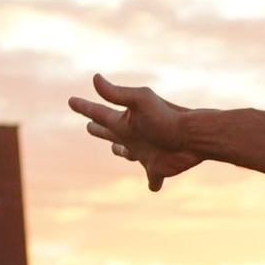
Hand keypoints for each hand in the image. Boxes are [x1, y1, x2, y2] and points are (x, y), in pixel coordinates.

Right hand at [68, 74, 200, 194]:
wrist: (193, 136)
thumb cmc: (167, 116)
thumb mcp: (140, 100)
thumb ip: (117, 94)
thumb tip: (94, 78)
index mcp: (124, 122)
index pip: (99, 113)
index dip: (84, 107)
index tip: (71, 101)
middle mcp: (132, 137)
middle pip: (110, 133)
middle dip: (99, 130)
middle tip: (89, 126)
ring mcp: (145, 153)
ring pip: (127, 154)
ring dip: (120, 152)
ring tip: (116, 150)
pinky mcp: (158, 168)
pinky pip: (152, 178)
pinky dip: (152, 183)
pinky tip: (153, 187)